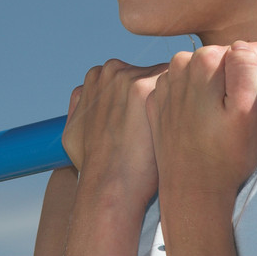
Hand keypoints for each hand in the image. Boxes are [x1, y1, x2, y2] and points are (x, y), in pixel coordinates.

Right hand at [62, 59, 166, 202]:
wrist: (109, 186)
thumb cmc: (94, 165)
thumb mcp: (73, 131)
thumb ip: (81, 105)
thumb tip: (85, 93)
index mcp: (97, 75)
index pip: (135, 74)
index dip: (145, 100)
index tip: (147, 122)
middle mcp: (112, 70)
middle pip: (153, 73)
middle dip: (161, 95)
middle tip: (161, 127)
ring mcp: (128, 76)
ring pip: (169, 78)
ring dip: (175, 99)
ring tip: (171, 130)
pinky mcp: (145, 88)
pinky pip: (179, 85)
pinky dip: (184, 104)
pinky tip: (178, 128)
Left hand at [146, 41, 256, 197]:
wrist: (192, 195)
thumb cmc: (224, 157)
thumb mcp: (247, 110)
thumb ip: (246, 67)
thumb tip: (242, 47)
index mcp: (201, 61)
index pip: (246, 51)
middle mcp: (178, 66)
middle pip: (225, 62)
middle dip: (241, 83)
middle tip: (250, 118)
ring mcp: (165, 86)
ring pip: (207, 76)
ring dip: (221, 93)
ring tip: (227, 125)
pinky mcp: (157, 104)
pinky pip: (188, 92)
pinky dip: (200, 103)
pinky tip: (205, 128)